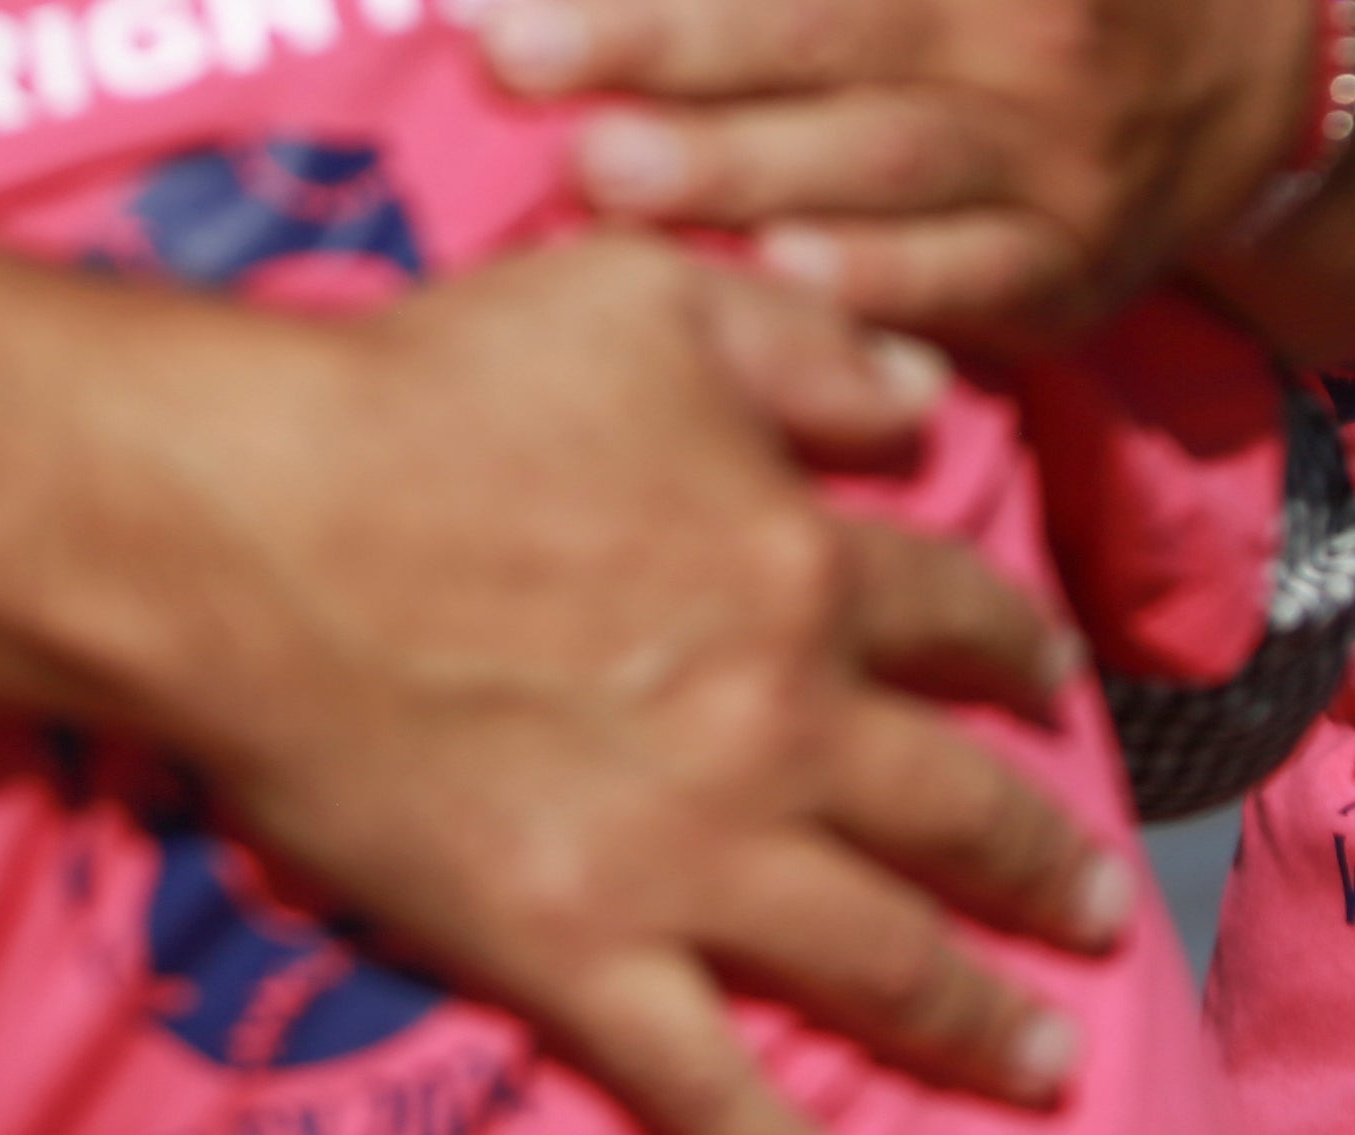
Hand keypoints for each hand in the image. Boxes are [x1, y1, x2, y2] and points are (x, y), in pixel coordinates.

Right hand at [175, 236, 1122, 1132]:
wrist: (256, 528)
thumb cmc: (438, 389)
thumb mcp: (647, 297)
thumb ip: (805, 344)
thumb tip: (927, 394)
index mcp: (802, 566)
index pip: (959, 618)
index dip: (1018, 650)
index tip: (1053, 683)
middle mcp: (780, 725)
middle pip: (956, 808)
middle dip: (1042, 862)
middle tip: (1098, 907)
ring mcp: (686, 855)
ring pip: (880, 955)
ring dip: (976, 1013)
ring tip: (1041, 1052)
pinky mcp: (577, 950)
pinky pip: (707, 1078)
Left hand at [475, 0, 1312, 346]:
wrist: (1267, 47)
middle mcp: (1011, 10)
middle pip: (812, 25)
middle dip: (654, 38)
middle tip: (503, 46)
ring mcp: (1041, 146)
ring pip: (871, 160)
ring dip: (729, 172)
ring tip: (589, 170)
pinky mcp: (1059, 260)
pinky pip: (961, 282)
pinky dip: (870, 290)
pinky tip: (766, 284)